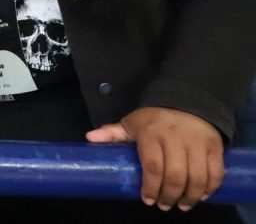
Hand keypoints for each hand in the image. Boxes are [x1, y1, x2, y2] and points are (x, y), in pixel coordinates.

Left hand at [86, 106, 222, 211]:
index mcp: (151, 133)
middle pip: (175, 175)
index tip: (147, 199)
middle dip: (169, 195)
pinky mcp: (214, 146)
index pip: (153, 165)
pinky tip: (201, 196)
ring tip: (182, 205)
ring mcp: (197, 142)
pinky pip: (215, 172)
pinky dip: (210, 188)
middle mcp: (176, 138)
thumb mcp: (132, 123)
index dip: (150, 186)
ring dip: (190, 196)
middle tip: (164, 206)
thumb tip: (89, 138)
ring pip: (197, 176)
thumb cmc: (154, 118)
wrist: (186, 100)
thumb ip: (113, 133)